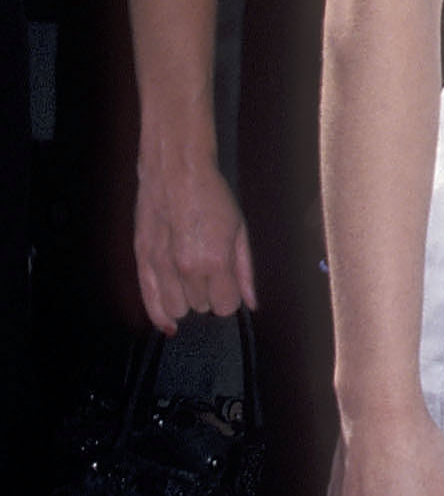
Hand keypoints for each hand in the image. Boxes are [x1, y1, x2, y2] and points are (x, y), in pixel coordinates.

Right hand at [134, 158, 257, 333]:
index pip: (224, 307)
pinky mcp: (141, 259)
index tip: (229, 284)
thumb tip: (251, 304)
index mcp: (215, 261)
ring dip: (186, 299)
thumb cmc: (213, 196)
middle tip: (209, 272)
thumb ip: (245, 271)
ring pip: (176, 308)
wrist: (176, 170)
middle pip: (201, 307)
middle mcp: (186, 269)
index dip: (229, 298)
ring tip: (190, 278)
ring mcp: (161, 265)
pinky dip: (160, 316)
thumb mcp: (240, 230)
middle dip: (208, 295)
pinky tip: (169, 325)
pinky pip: (149, 300)